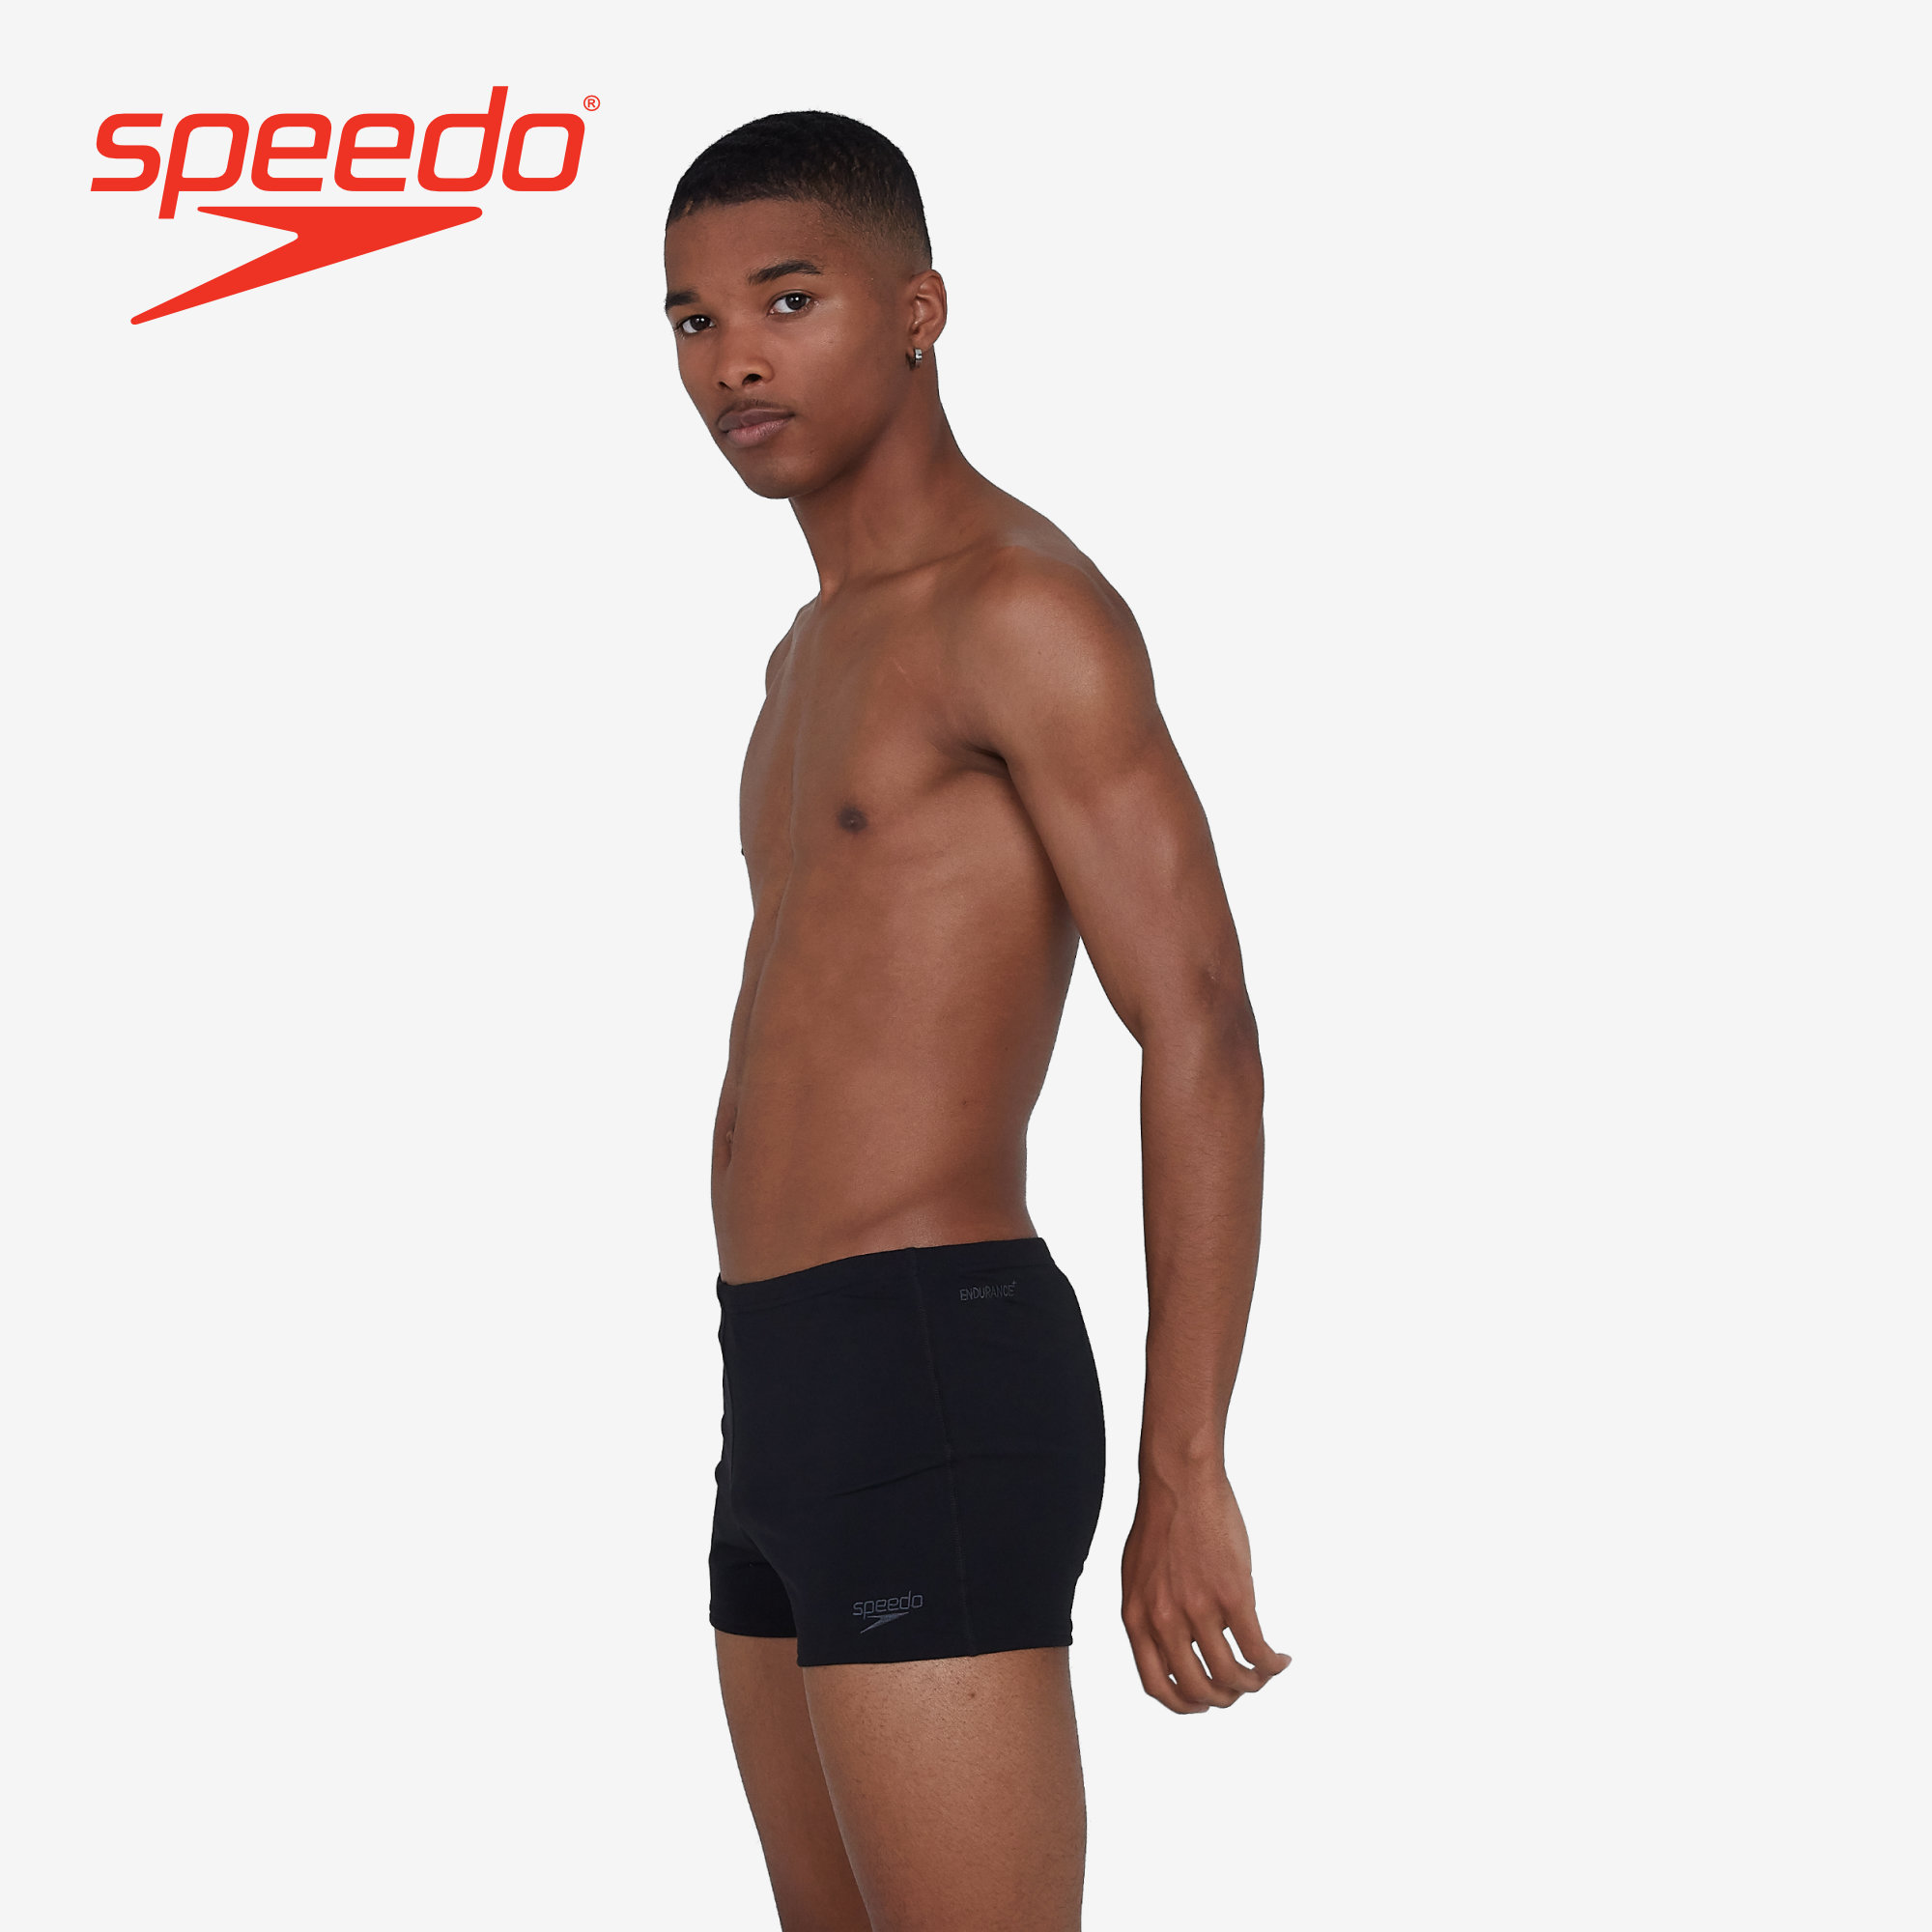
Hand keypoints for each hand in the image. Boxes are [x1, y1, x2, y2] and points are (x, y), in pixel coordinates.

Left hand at [1121, 1464, 1288, 1712]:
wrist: (1179, 1480)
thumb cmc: (1161, 1522)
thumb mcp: (1137, 1575)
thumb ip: (1150, 1612)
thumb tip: (1172, 1645)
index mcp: (1136, 1617)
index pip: (1156, 1686)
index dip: (1183, 1703)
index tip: (1203, 1702)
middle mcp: (1163, 1620)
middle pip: (1196, 1689)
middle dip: (1222, 1697)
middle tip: (1239, 1688)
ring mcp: (1198, 1609)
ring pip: (1230, 1676)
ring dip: (1252, 1684)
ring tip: (1264, 1674)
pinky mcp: (1232, 1594)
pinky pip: (1256, 1649)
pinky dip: (1272, 1664)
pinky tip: (1281, 1659)